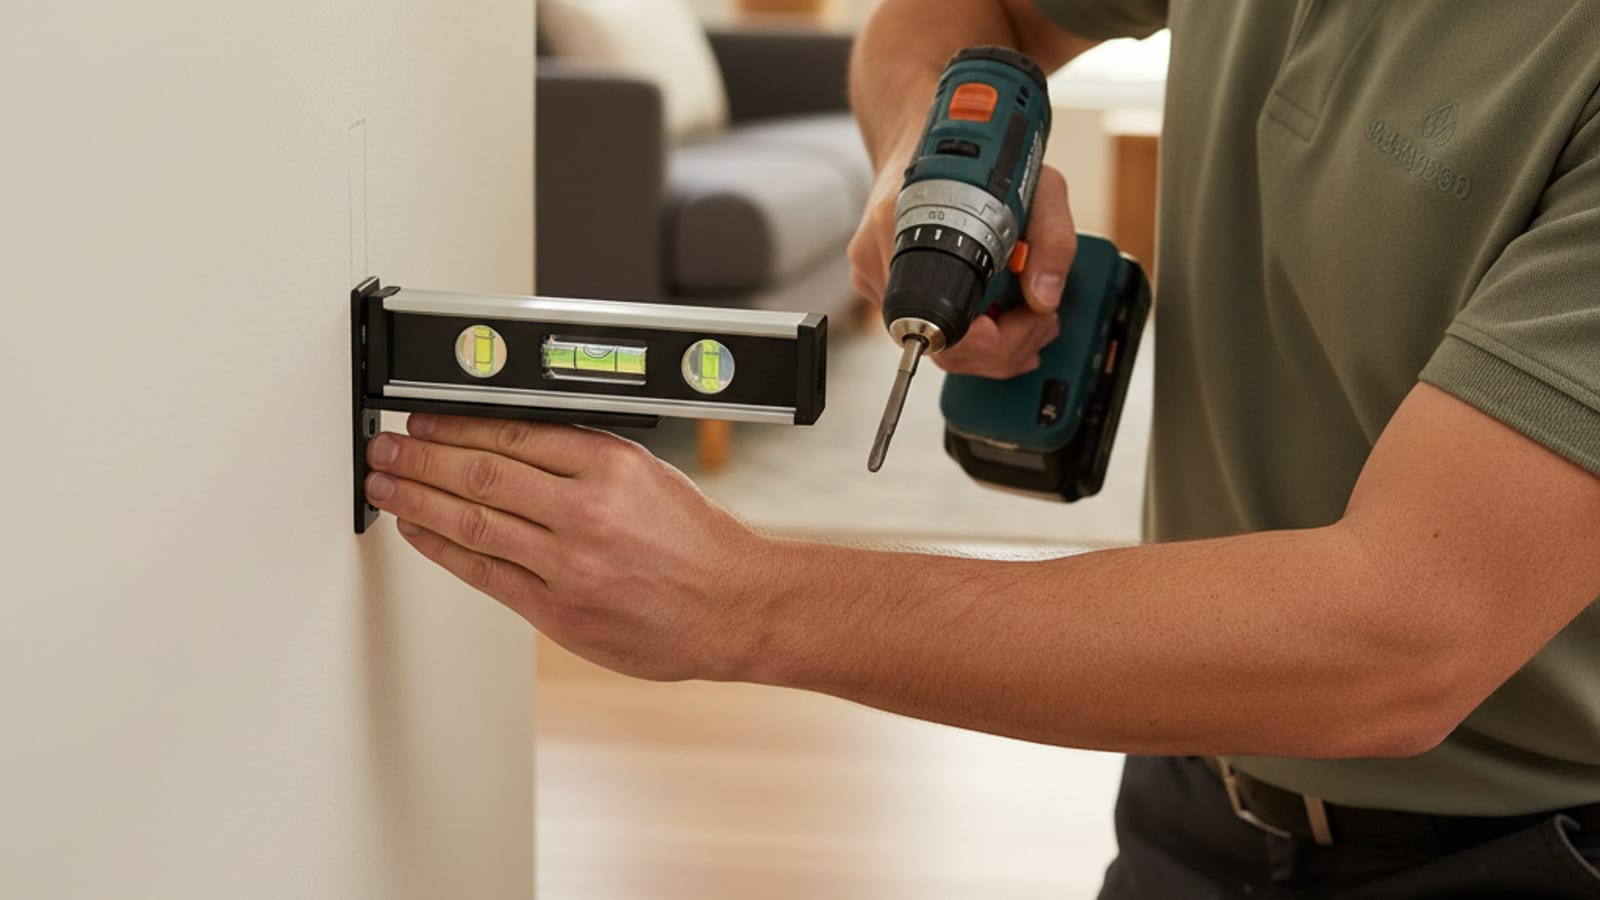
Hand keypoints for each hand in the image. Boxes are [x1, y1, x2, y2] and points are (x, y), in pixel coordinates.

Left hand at [363, 414, 767, 682]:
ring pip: (474, 522)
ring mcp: (570, 565)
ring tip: (386, 484)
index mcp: (610, 465)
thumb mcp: (649, 473)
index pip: (512, 432)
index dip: (454, 425)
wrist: (736, 607)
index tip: (423, 419)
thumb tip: (509, 440)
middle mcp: (587, 512)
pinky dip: (444, 550)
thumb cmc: (699, 544)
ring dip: (418, 499)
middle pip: (482, 473)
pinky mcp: (560, 612)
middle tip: (385, 448)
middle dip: (421, 457)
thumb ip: (583, 458)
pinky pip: (486, 575)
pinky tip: (419, 530)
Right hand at [847, 157, 1076, 378]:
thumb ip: (1053, 239)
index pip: (942, 322)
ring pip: (940, 349)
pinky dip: (972, 335)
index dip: (988, 341)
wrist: (929, 139)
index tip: (1017, 325)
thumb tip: (1043, 297)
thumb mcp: (1039, 186)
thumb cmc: (980, 161)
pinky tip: (999, 314)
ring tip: (1028, 316)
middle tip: (1039, 322)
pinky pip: (932, 333)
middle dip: (1003, 347)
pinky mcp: (881, 287)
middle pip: (944, 348)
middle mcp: (880, 254)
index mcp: (906, 226)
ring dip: (993, 346)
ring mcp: (874, 275)